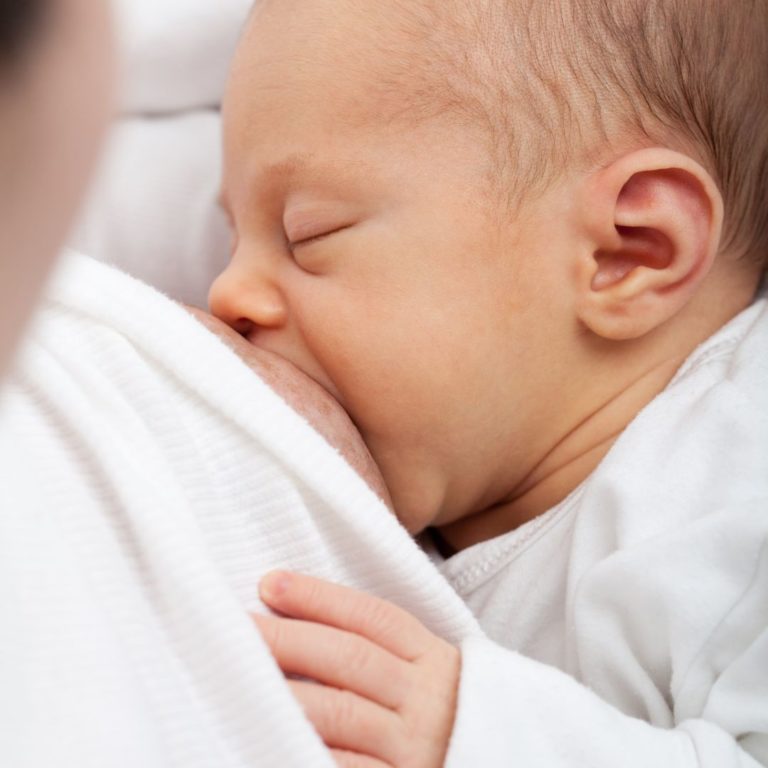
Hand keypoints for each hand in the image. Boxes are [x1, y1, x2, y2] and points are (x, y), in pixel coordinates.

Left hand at [254, 571, 460, 767]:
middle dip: (288, 637)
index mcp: (430, 657)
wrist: (495, 762)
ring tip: (240, 677)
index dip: (318, 597)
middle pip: (349, 657)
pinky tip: (267, 736)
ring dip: (286, 692)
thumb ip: (382, 646)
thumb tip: (300, 613)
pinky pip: (343, 767)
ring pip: (340, 711)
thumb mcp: (428, 670)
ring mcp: (412, 745)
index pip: (371, 616)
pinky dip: (303, 750)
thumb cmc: (444, 713)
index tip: (269, 583)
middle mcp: (424, 696)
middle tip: (237, 626)